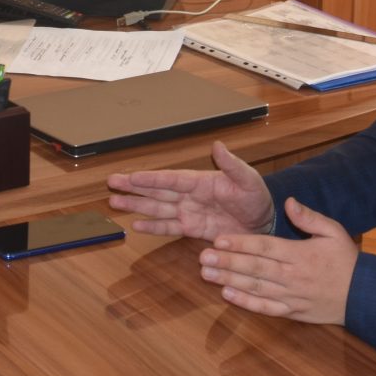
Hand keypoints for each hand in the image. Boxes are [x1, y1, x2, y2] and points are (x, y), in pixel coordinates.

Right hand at [105, 141, 274, 240]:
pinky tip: (136, 225)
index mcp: (200, 181)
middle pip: (156, 192)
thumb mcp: (247, 179)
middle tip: (112, 183)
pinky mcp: (192, 229)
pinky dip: (153, 227)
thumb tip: (218, 146)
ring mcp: (189, 213)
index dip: (151, 179)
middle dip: (134, 188)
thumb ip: (232, 165)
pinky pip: (169, 228)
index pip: (171, 179)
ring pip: (157, 209)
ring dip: (136, 206)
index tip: (132, 176)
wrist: (263, 222)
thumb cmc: (257, 197)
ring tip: (115, 203)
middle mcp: (190, 196)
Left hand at [197, 197, 357, 324]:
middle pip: (255, 268)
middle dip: (227, 263)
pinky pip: (266, 309)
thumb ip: (310, 217)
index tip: (219, 240)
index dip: (240, 243)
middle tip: (203, 258)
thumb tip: (289, 202)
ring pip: (256, 288)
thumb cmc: (347, 261)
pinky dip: (246, 303)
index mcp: (301, 254)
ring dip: (230, 281)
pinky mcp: (293, 312)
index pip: (265, 247)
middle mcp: (293, 276)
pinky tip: (228, 295)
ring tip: (207, 274)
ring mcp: (292, 296)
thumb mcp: (334, 231)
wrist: (364, 296)